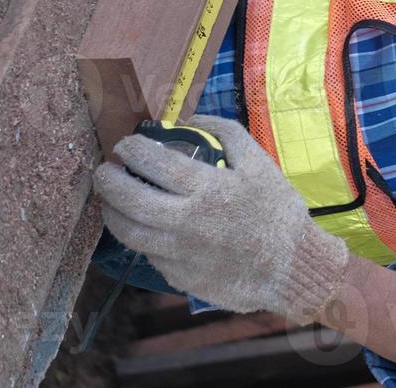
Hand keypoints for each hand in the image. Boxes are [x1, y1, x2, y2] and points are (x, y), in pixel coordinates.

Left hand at [93, 115, 348, 322]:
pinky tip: (145, 227)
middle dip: (108, 180)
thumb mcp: (260, 163)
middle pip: (128, 200)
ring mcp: (178, 253)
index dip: (132, 149)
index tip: (126, 144)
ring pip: (127, 232)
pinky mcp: (177, 276)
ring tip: (112, 200)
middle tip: (104, 170)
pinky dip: (141, 236)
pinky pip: (148, 253)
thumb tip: (191, 120)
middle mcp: (185, 222)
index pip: (153, 162)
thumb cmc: (277, 211)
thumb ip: (226, 134)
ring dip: (112, 212)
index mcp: (207, 189)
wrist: (291, 266)